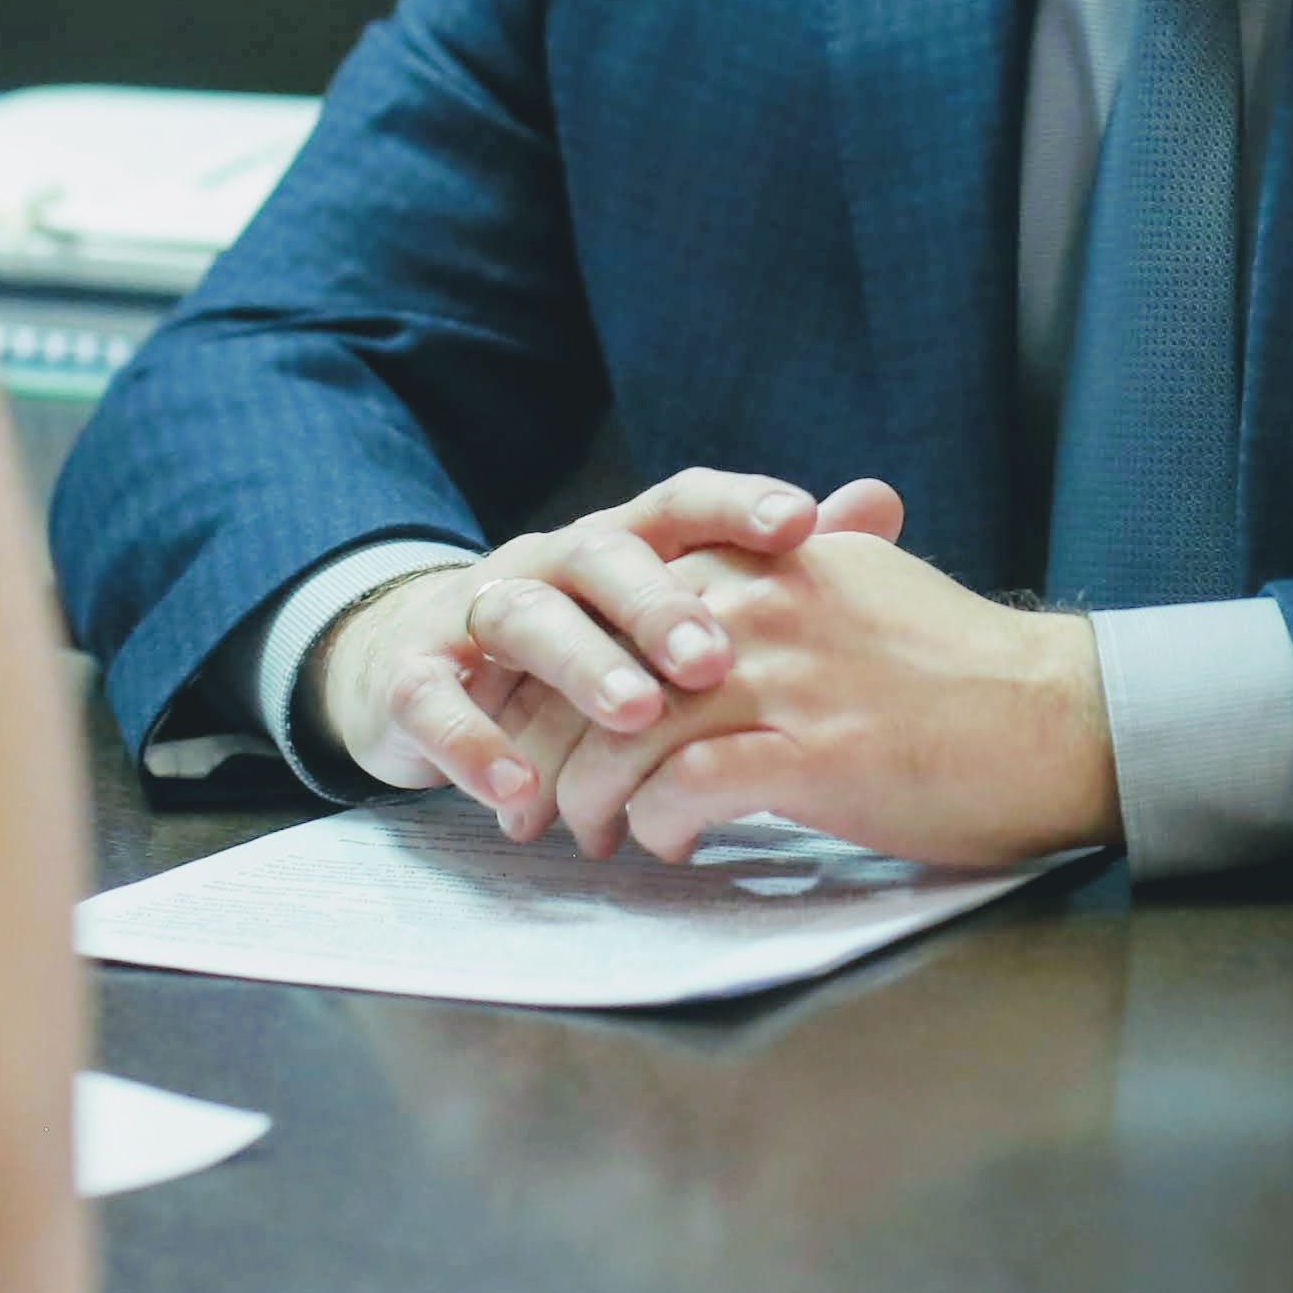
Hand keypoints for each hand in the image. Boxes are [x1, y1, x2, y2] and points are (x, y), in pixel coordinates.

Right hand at [319, 469, 906, 839]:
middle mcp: (550, 561)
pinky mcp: (412, 677)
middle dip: (659, 603)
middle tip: (715, 658)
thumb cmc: (578, 640)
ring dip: (581, 665)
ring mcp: (475, 613)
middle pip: (605, 557)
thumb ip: (773, 564)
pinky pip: (436, 701)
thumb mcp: (665, 603)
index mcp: (619, 541)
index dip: (737, 506)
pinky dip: (474, 744)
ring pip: (525, 616)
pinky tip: (518, 791)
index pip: (680, 502)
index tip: (803, 524)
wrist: (411, 665)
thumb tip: (882, 501)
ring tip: (636, 717)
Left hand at [543, 530, 1115, 870]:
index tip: (546, 717)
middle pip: (609, 669)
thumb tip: (739, 580)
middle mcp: (768, 607)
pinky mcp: (814, 754)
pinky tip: (666, 845)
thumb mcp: (869, 587)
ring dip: (594, 797)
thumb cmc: (966, 669)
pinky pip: (690, 789)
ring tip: (591, 836)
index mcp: (775, 563)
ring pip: (630, 734)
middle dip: (557, 740)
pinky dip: (660, 824)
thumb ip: (795, 575)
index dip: (573, 667)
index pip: (628, 604)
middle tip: (540, 797)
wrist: (1059, 717)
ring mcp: (789, 680)